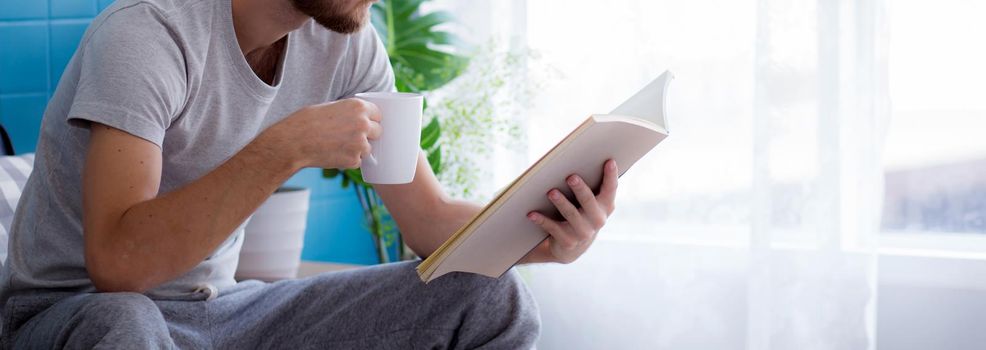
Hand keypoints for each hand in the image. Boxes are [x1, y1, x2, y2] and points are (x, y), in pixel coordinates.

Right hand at [260, 98, 381, 169]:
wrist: (293, 142)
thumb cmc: (306, 122)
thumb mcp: (331, 107)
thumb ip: (349, 112)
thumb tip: (360, 118)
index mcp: (358, 107)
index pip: (378, 114)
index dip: (371, 119)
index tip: (366, 123)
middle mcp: (363, 124)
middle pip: (378, 131)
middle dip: (368, 135)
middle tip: (351, 136)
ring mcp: (360, 144)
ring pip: (368, 148)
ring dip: (358, 149)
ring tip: (337, 146)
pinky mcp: (353, 160)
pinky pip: (357, 161)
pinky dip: (348, 160)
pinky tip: (333, 154)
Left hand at [526, 159, 618, 263]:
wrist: (572, 248)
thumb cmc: (580, 214)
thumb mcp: (589, 203)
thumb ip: (590, 185)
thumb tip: (576, 158)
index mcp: (605, 206)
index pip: (611, 189)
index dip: (611, 176)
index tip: (609, 161)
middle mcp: (597, 220)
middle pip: (589, 202)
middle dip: (580, 189)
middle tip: (571, 177)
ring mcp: (583, 233)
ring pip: (571, 215)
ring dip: (561, 203)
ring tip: (551, 192)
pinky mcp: (568, 242)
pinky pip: (553, 229)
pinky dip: (541, 220)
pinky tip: (531, 213)